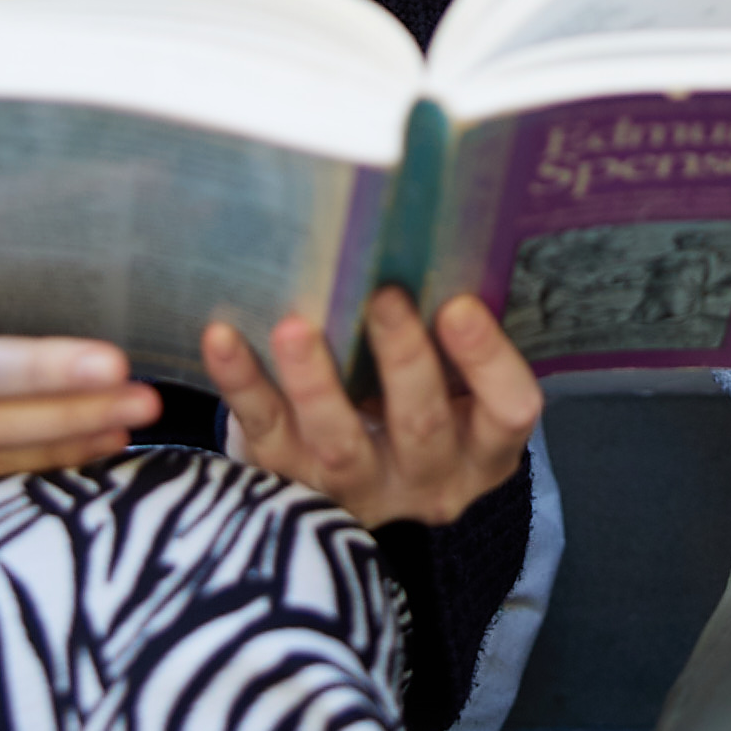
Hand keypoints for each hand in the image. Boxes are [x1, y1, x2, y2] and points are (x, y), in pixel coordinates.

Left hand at [203, 289, 540, 528]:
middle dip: (402, 359)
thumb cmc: (406, 399)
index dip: (488, 360)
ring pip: (339, 442)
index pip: (507, 410)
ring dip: (316, 382)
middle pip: (421, 426)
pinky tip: (223, 338)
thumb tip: (424, 241)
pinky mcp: (289, 483)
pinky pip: (264, 432)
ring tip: (295, 328)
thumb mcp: (449, 381)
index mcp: (481, 448)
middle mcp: (426, 478)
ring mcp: (356, 489)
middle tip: (383, 297)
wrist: (342, 480)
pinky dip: (242, 384)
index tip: (458, 305)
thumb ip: (446, 332)